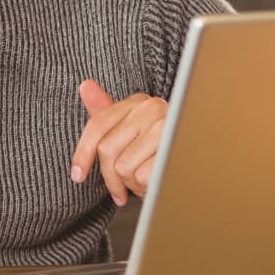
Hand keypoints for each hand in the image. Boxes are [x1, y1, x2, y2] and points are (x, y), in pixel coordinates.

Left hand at [69, 79, 167, 205]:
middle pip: (107, 149)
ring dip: (131, 184)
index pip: (98, 125)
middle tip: (122, 187)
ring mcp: (166, 127)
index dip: (83, 153)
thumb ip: (106, 111)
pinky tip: (156, 184)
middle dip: (111, 177)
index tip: (77, 175)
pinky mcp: (176, 149)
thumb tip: (85, 85)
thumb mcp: (129, 133)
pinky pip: (142, 176)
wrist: (197, 174)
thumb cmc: (158, 155)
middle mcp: (153, 108)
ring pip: (123, 166)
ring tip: (145, 180)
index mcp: (139, 102)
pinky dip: (146, 189)